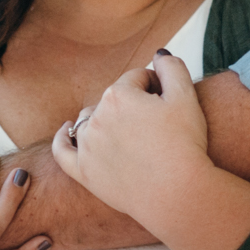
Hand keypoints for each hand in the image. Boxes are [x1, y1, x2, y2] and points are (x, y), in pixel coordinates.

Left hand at [53, 51, 212, 217]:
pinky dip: (63, 138)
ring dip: (106, 120)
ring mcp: (87, 146)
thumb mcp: (187, 96)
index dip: (157, 88)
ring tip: (130, 135)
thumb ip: (172, 67)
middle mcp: (96, 116)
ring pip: (91, 121)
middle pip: (114, 99)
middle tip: (157, 127)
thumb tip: (159, 55)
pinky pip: (63, 150)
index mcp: (118, 94)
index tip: (170, 106)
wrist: (176, 194)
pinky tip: (66, 130)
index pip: (137, 79)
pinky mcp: (83, 172)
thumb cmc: (184, 145)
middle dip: (133, 105)